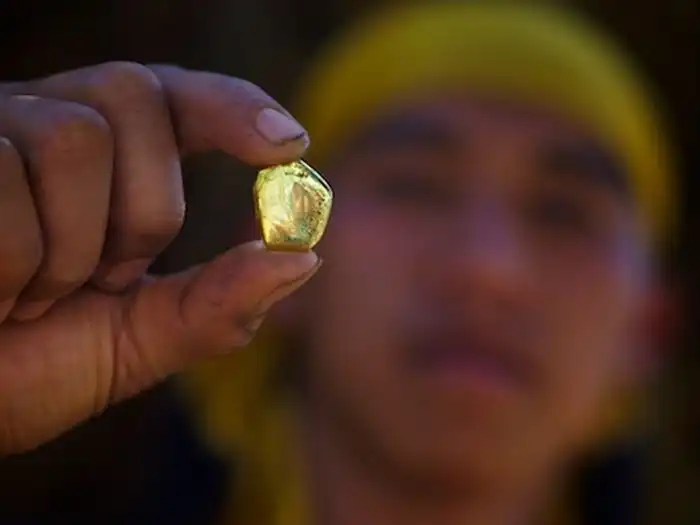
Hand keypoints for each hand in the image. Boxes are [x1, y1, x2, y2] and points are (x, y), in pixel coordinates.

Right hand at [0, 62, 319, 454]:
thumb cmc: (40, 365)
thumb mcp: (145, 339)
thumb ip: (220, 304)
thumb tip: (305, 259)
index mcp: (109, 162)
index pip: (180, 98)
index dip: (236, 108)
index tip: (291, 147)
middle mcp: (50, 124)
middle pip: (134, 95)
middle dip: (144, 208)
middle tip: (111, 278)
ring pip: (73, 137)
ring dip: (70, 248)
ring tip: (39, 297)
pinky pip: (0, 174)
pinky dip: (11, 262)